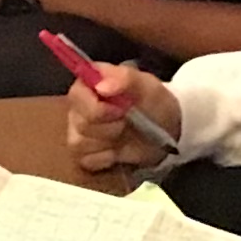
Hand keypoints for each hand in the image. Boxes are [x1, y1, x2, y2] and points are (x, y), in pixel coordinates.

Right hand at [68, 60, 181, 174]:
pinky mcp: (85, 153)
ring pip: (80, 144)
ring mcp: (79, 131)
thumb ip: (125, 79)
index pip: (76, 96)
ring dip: (107, 144)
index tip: (120, 111)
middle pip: (80, 123)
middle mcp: (78, 107)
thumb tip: (101, 86)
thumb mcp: (146, 85)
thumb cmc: (153, 102)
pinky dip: (106, 159)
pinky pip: (87, 161)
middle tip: (126, 122)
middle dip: (108, 128)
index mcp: (89, 84)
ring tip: (123, 135)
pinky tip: (118, 151)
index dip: (96, 108)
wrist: (164, 129)